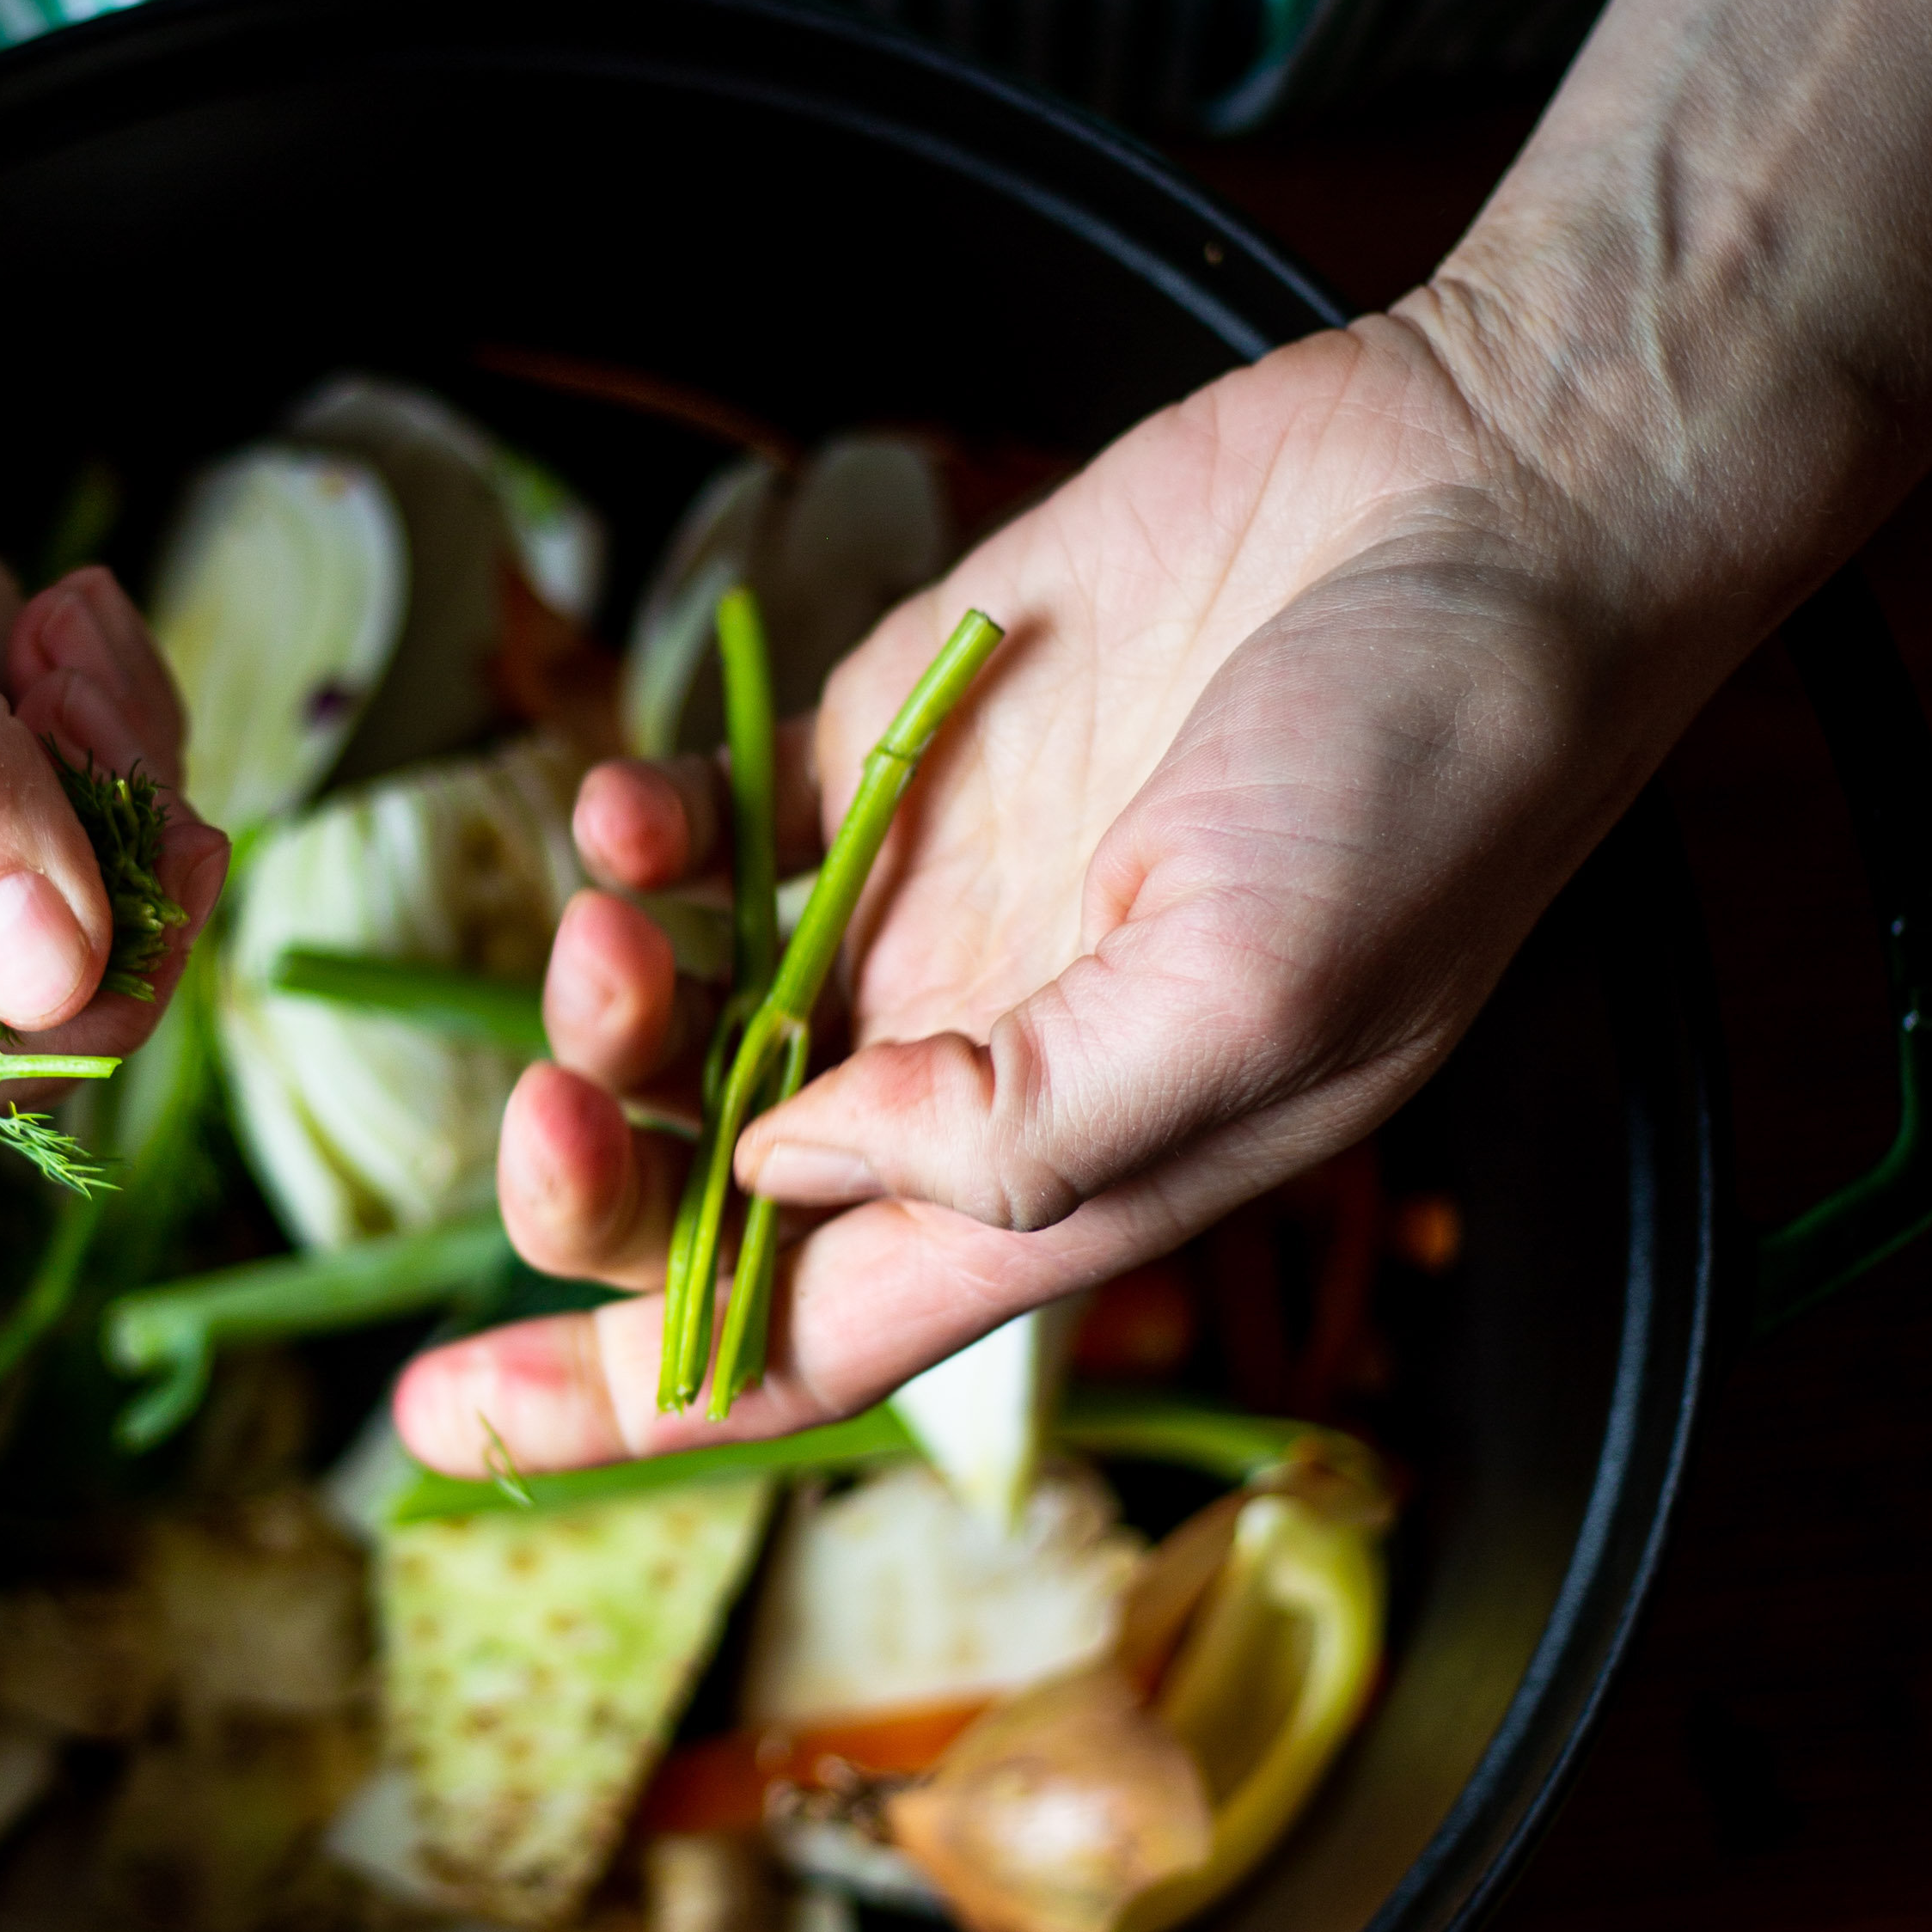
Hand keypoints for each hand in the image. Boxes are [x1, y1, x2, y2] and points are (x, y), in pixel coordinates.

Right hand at [0, 0, 223, 1040]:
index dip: (29, 1021)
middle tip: (96, 699)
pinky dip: (87, 680)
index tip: (139, 911)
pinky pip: (34, 720)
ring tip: (65, 610)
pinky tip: (60, 582)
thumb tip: (39, 988)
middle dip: (94, 858)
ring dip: (105, 753)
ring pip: (36, 824)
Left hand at [395, 305, 1708, 1473]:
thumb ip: (1017, 1122)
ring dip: (601, 995)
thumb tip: (785, 1163)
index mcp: (1063, 1175)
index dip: (625, 1398)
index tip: (443, 1430)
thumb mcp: (1254, 994)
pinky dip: (640, 834)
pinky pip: (713, 834)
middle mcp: (971, 1058)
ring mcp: (927, 899)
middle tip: (547, 1105)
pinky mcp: (901, 743)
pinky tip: (630, 804)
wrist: (1488, 501)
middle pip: (701, 1190)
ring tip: (612, 916)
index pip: (803, 1346)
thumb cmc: (1428, 771)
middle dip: (585, 1184)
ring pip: (680, 1016)